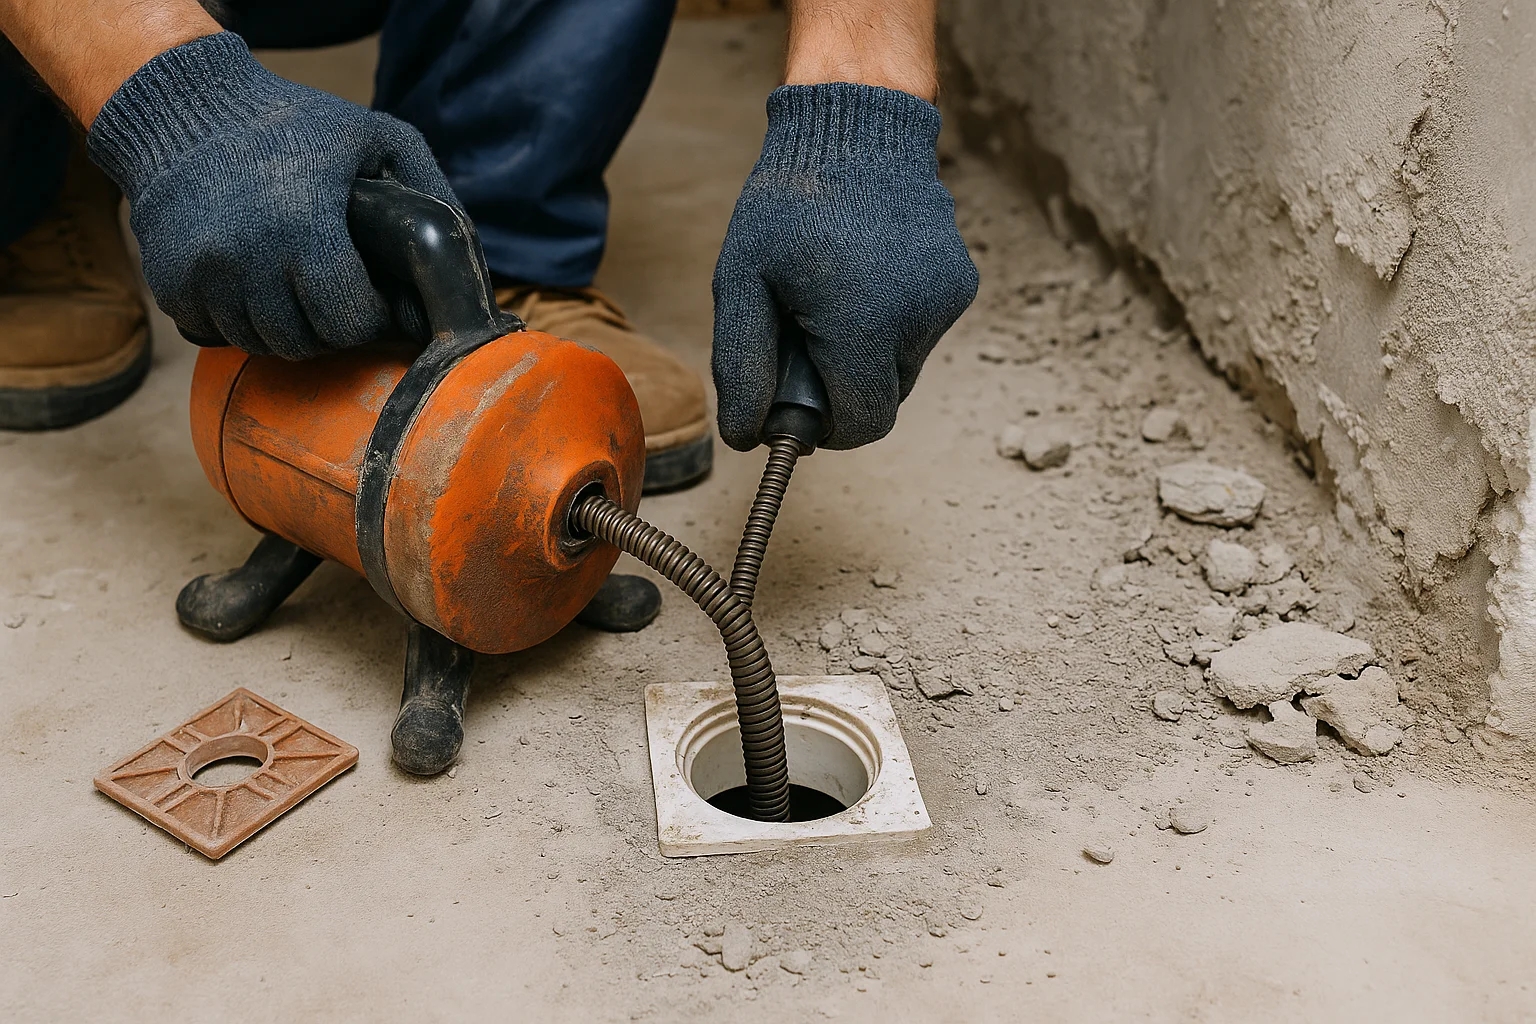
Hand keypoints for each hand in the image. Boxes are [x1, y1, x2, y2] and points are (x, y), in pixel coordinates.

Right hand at [86, 32, 456, 357]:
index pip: (346, 323)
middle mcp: (246, 259)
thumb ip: (429, 191)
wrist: (183, 108)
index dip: (366, 318)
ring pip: (260, 344)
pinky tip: (253, 286)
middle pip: (303, 343)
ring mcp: (201, 275)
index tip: (368, 297)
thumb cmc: (293, 121)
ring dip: (284, 329)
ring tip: (295, 290)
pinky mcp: (168, 283)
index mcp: (303, 228)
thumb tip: (468, 260)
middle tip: (334, 297)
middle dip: (328, 328)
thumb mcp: (376, 137)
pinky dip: (237, 322)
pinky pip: (214, 334)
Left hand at [711, 82, 977, 450]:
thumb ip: (742, 367)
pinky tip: (864, 275)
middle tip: (804, 336)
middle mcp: (916, 320)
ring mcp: (944, 302)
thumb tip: (748, 437)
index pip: (860, 425)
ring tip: (832, 294)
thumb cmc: (791, 201)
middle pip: (881, 401)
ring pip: (900, 368)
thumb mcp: (741, 281)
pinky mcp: (959, 284)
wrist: (858, 123)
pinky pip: (918, 331)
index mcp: (863, 325)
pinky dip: (889, 322)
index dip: (823, 426)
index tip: (795, 398)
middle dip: (841, 386)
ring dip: (864, 352)